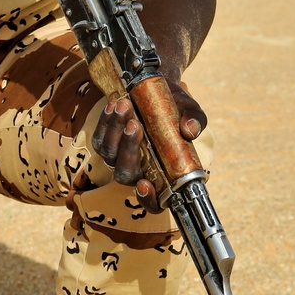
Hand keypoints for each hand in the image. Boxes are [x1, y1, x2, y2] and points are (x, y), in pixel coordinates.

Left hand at [91, 80, 206, 211]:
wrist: (159, 92)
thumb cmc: (177, 108)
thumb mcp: (189, 110)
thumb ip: (195, 120)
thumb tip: (190, 129)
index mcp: (162, 175)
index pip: (154, 202)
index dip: (148, 199)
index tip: (145, 184)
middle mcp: (138, 171)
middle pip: (125, 175)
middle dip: (128, 150)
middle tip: (136, 125)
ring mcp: (118, 159)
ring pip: (109, 154)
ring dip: (114, 130)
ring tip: (125, 106)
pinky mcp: (105, 143)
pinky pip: (99, 139)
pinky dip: (105, 123)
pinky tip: (113, 106)